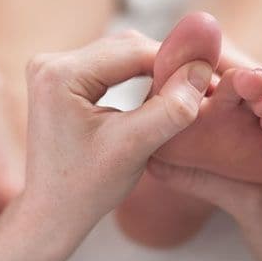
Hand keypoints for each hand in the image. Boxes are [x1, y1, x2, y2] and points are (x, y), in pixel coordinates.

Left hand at [0, 27, 214, 260]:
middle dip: (165, 64)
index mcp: (59, 74)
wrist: (51, 212)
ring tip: (184, 91)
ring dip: (152, 70)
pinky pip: (106, 67)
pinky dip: (133, 77)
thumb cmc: (86, 188)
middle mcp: (48, 63)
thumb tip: (202, 69)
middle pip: (125, 48)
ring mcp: (49, 69)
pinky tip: (157, 94)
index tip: (213, 76)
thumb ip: (170, 109)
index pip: (133, 52)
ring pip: (118, 55)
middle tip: (203, 83)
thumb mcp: (134, 147)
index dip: (177, 62)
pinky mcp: (57, 80)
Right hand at [148, 77, 261, 260]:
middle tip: (185, 73)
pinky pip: (254, 133)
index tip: (195, 55)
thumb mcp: (246, 204)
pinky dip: (230, 126)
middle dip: (224, 81)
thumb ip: (199, 177)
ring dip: (227, 102)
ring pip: (257, 112)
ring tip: (191, 96)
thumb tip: (153, 161)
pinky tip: (207, 127)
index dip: (230, 66)